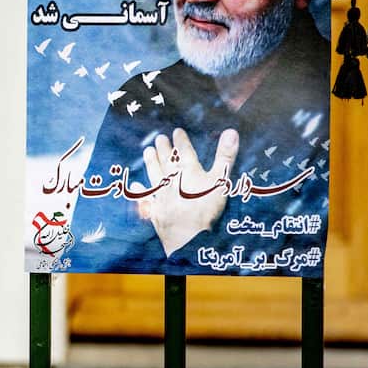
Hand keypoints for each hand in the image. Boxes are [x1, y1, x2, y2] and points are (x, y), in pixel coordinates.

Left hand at [133, 127, 238, 256]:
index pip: (185, 153)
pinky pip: (147, 201)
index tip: (176, 131)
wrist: (188, 236)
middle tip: (158, 138)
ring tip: (146, 151)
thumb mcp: (221, 181)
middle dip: (164, 149)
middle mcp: (173, 181)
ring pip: (155, 176)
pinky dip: (142, 193)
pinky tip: (136, 186)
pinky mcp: (156, 212)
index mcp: (189, 173)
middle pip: (167, 162)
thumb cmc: (206, 208)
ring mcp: (162, 197)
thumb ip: (225, 156)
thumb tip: (231, 131)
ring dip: (151, 163)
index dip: (181, 142)